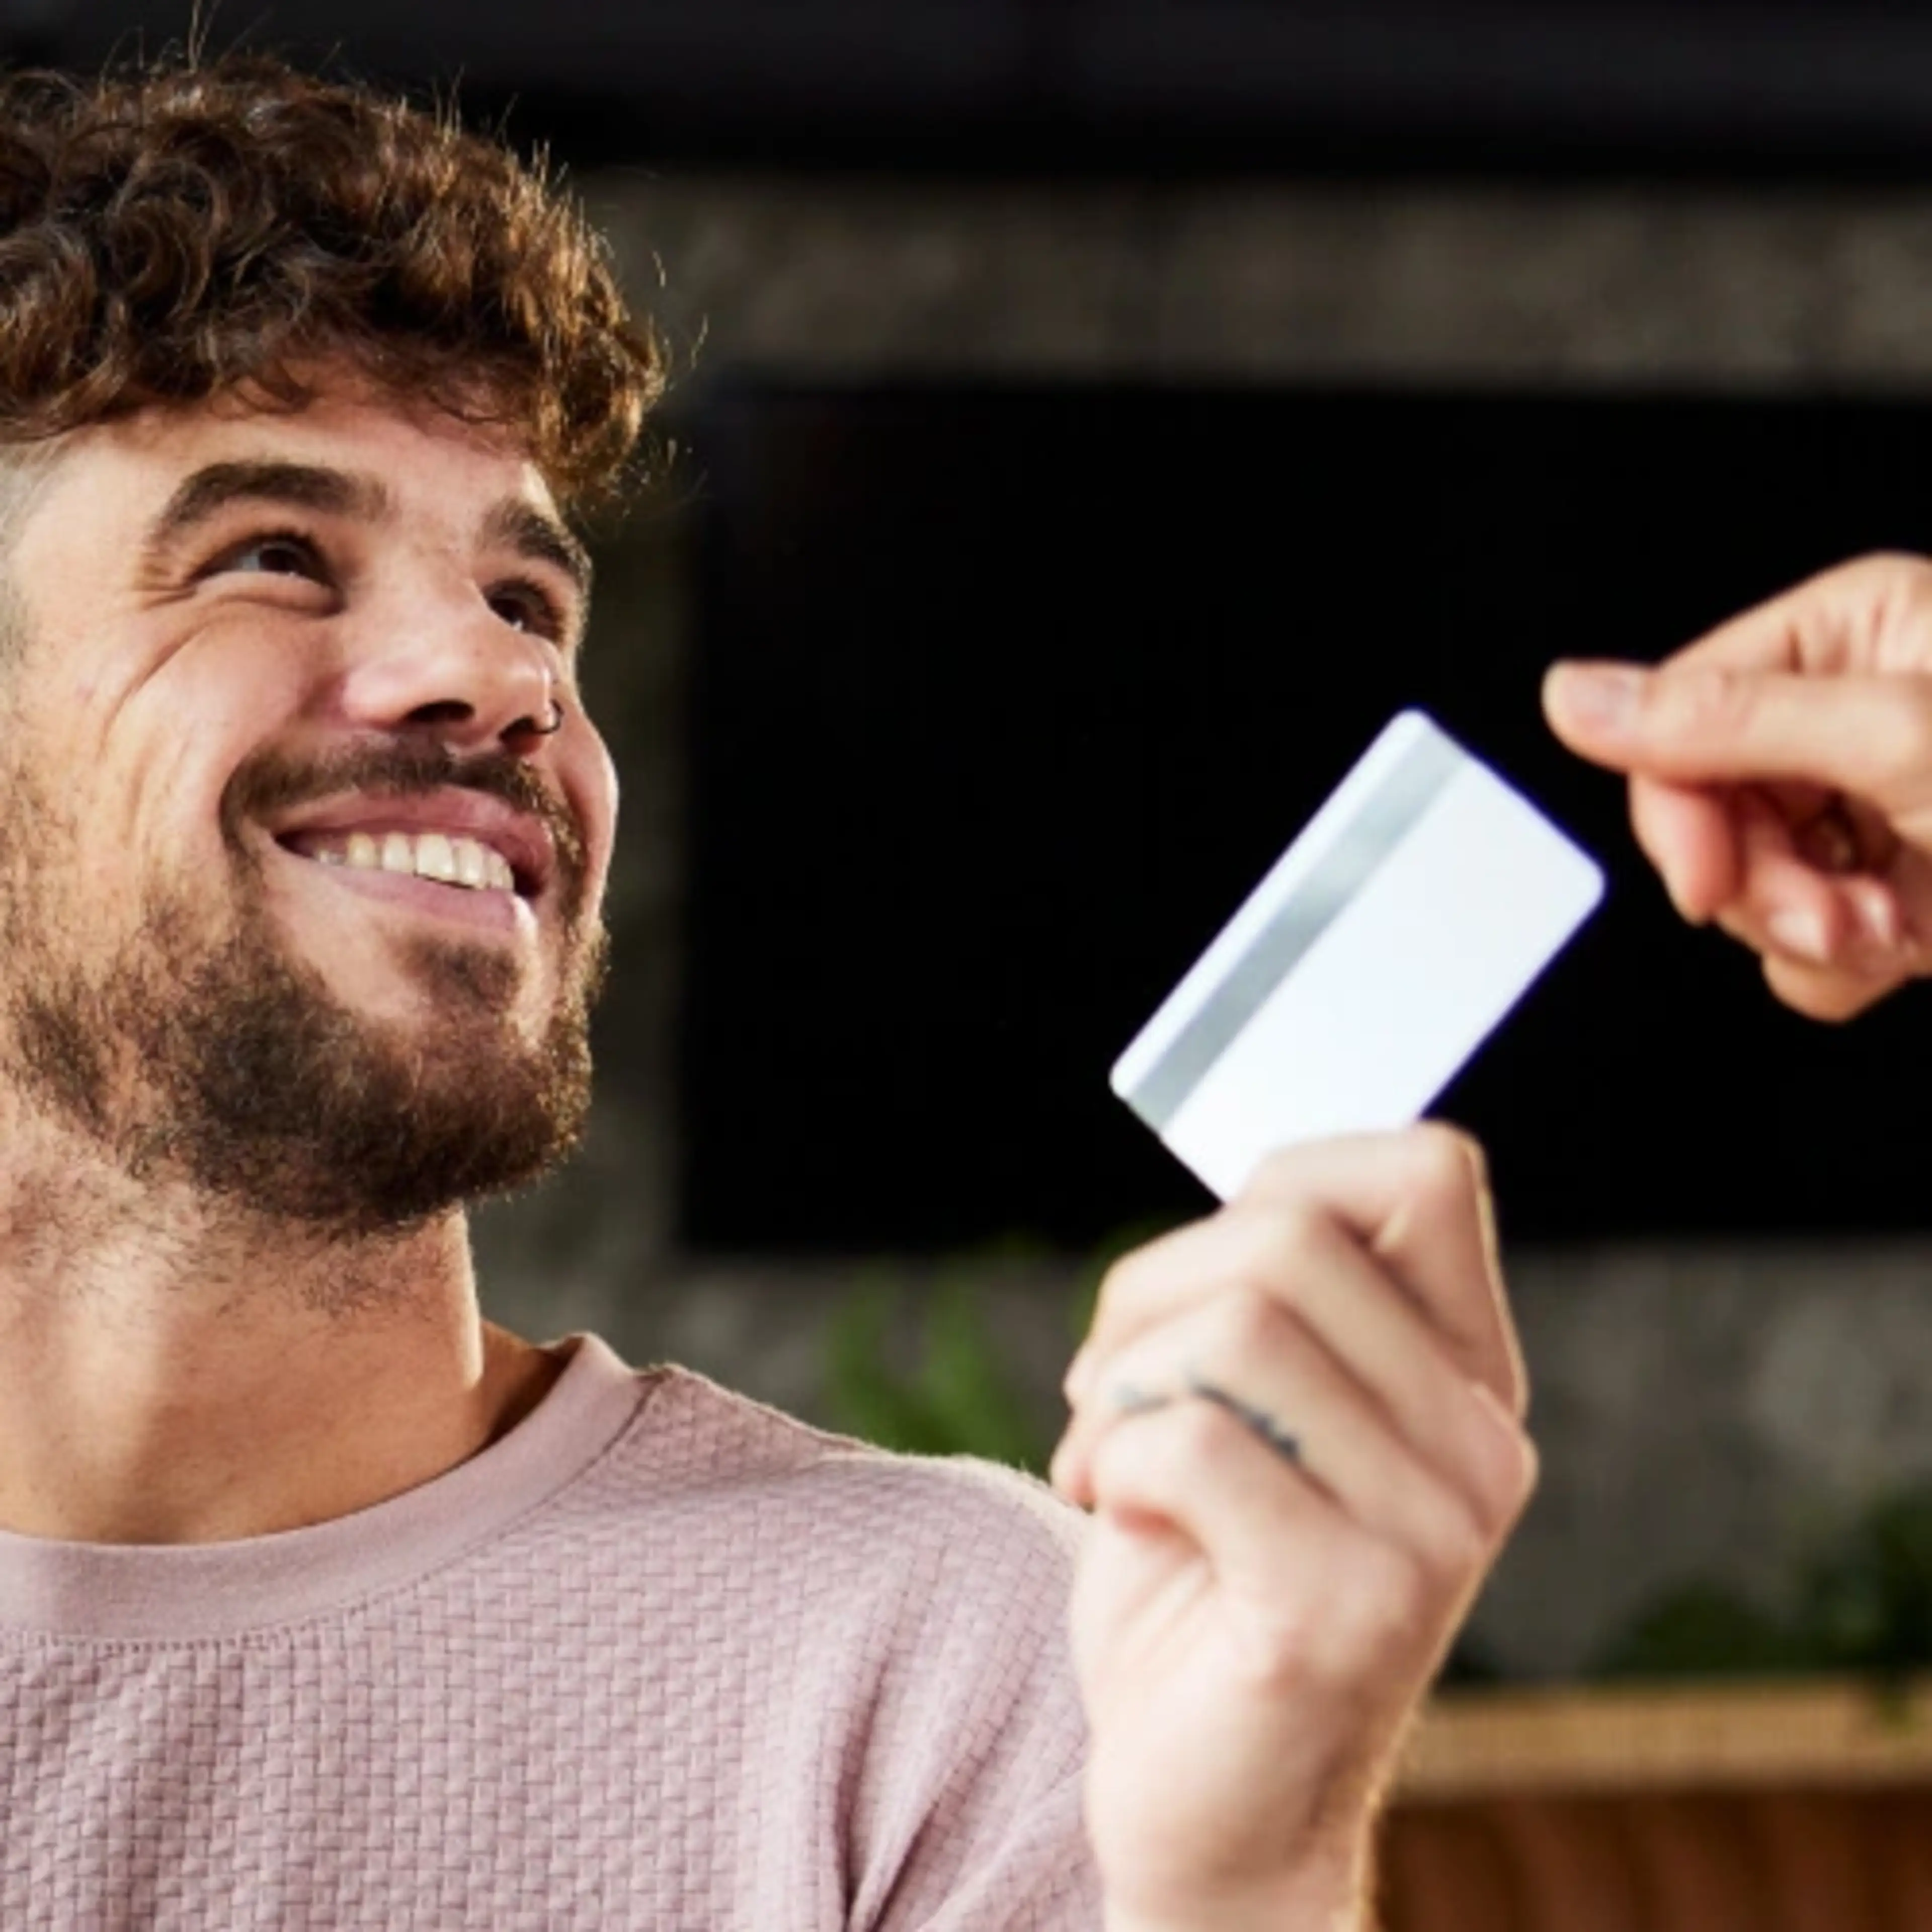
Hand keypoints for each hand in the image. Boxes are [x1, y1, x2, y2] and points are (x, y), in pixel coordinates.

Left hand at [1050, 1127, 1535, 1930]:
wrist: (1209, 1810)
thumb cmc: (1202, 1582)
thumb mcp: (1247, 1411)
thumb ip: (1268, 1301)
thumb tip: (1242, 1189)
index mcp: (1464, 1379)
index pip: (1427, 1171)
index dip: (1282, 1178)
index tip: (1197, 1279)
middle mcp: (1477, 1446)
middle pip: (1291, 1234)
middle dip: (1149, 1290)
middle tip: (1103, 1387)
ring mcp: (1431, 1533)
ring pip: (1237, 1328)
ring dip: (1120, 1382)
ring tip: (1102, 1459)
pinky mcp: (1349, 1609)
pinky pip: (1191, 1442)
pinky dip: (1111, 1462)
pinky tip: (1113, 1517)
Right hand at [1543, 551, 1931, 1020]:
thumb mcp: (1901, 737)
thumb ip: (1727, 720)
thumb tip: (1573, 695)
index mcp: (1845, 636)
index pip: (1681, 722)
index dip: (1685, 813)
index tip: (1712, 878)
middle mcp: (1848, 714)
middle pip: (1706, 817)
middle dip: (1763, 888)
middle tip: (1832, 915)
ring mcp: (1871, 808)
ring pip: (1748, 891)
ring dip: (1810, 937)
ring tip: (1890, 931)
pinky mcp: (1893, 889)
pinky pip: (1801, 944)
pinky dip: (1844, 968)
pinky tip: (1906, 947)